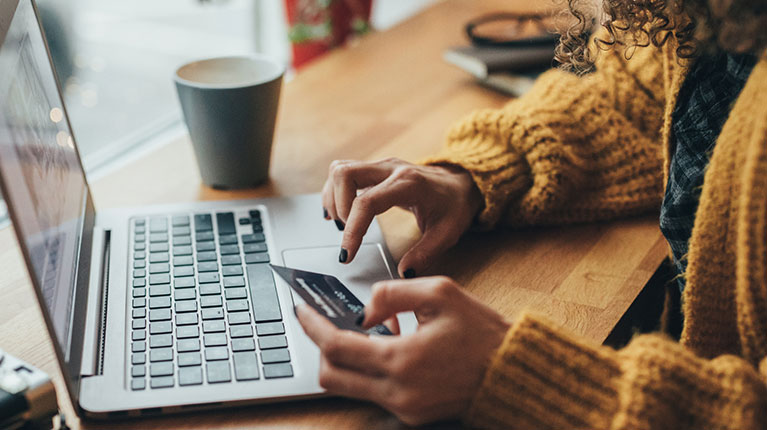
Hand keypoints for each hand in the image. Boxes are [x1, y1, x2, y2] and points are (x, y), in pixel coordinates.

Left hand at [296, 276, 509, 425]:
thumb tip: (363, 310)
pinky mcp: (411, 415)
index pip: (336, 346)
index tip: (301, 310)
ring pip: (349, 387)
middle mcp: (397, 391)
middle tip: (326, 322)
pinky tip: (390, 346)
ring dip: (347, 358)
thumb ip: (391, 293)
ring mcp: (403, 408)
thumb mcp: (439, 293)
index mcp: (402, 360)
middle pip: (331, 376)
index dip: (313, 326)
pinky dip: (370, 369)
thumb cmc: (481, 332)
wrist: (512, 371)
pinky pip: (373, 392)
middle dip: (321, 347)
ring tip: (369, 331)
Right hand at [322, 158, 482, 277]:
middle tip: (346, 233)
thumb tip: (403, 272)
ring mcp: (381, 166)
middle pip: (345, 174)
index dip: (353, 229)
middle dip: (338, 207)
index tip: (347, 254)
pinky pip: (344, 172)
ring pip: (340, 169)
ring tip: (342, 223)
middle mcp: (391, 169)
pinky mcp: (375, 169)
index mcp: (409, 184)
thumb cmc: (454, 205)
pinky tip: (339, 212)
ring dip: (333, 197)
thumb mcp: (447, 233)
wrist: (461, 183)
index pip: (367, 202)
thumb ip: (425, 254)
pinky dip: (335, 191)